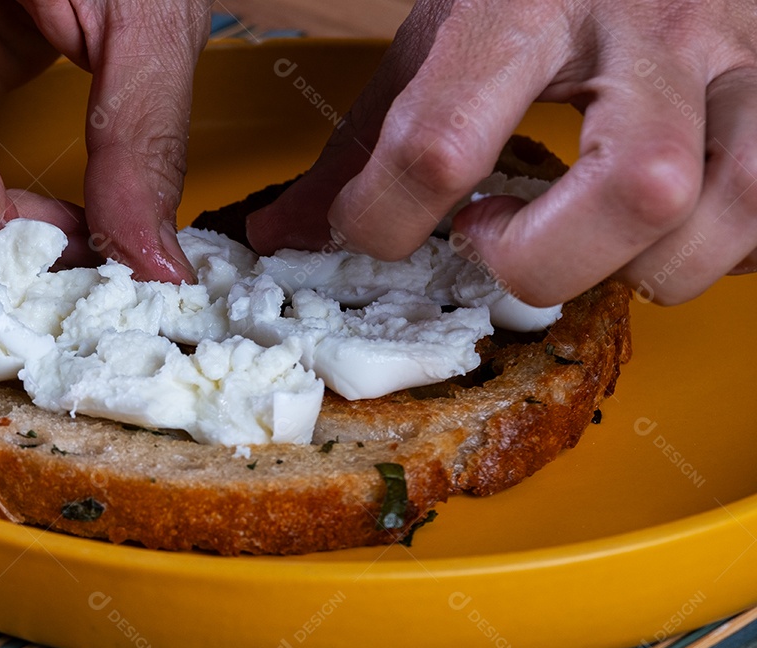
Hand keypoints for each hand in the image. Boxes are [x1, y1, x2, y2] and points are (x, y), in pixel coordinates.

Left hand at [248, 0, 756, 305]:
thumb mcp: (438, 37)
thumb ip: (367, 144)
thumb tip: (290, 236)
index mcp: (530, 1)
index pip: (441, 142)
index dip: (384, 219)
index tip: (371, 229)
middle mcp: (650, 27)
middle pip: (634, 190)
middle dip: (545, 260)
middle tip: (493, 240)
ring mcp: (735, 57)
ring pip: (723, 213)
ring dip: (641, 267)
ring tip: (579, 242)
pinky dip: (715, 249)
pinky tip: (655, 231)